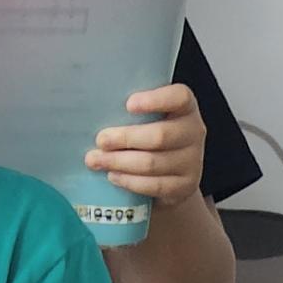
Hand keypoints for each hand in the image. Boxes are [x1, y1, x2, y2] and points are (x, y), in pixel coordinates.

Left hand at [86, 83, 206, 207]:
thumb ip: (126, 109)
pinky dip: (130, 181)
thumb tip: (88, 108)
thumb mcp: (143, 116)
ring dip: (119, 162)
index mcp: (184, 107)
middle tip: (100, 140)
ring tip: (95, 160)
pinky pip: (155, 185)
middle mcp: (194, 131)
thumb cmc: (147, 133)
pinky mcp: (186, 186)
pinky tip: (113, 176)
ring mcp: (193, 161)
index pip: (179, 97)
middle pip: (160, 135)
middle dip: (124, 138)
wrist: (170, 172)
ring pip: (153, 163)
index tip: (128, 104)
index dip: (155, 100)